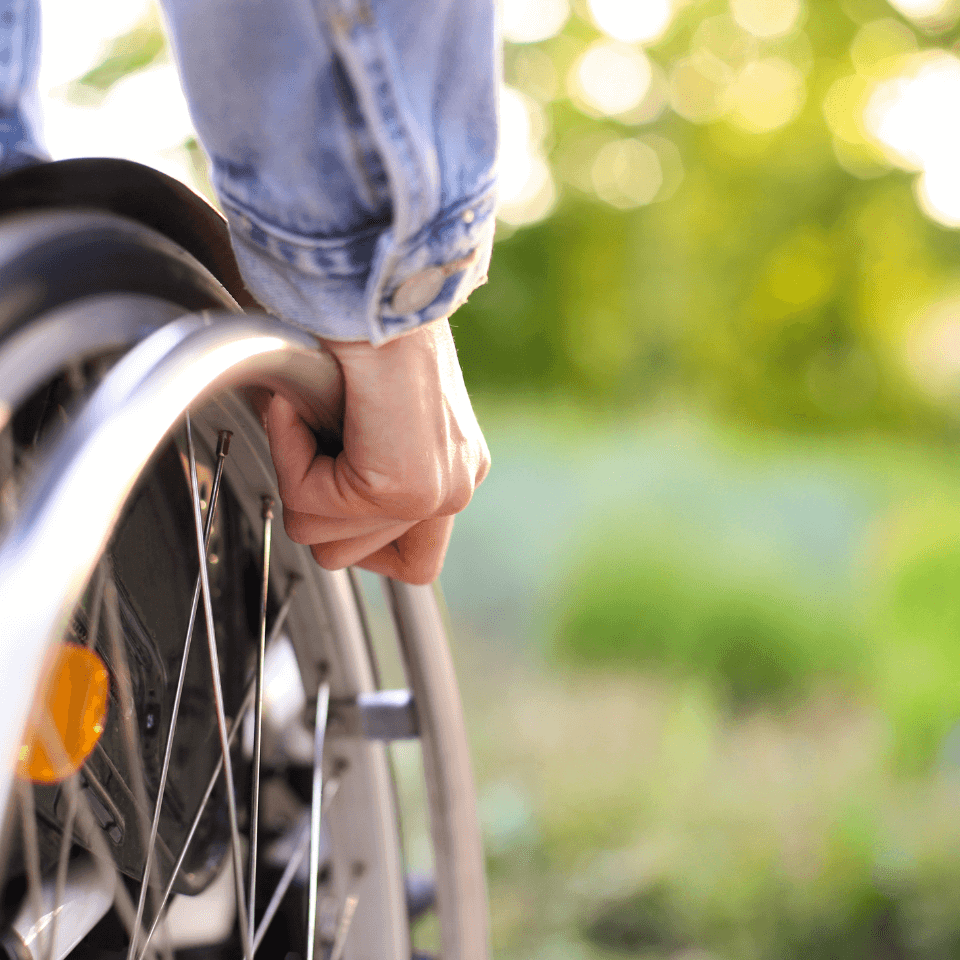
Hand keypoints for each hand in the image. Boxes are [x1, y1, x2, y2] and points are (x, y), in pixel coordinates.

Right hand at [264, 318, 489, 584]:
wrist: (367, 279)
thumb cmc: (355, 327)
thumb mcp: (366, 413)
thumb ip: (356, 469)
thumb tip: (310, 508)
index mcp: (453, 470)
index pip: (409, 561)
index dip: (348, 527)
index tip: (331, 469)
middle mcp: (456, 485)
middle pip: (354, 557)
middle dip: (314, 504)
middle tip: (318, 434)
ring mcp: (437, 491)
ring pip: (327, 545)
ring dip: (300, 476)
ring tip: (316, 415)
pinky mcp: (404, 486)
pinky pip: (312, 507)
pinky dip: (291, 455)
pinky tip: (305, 407)